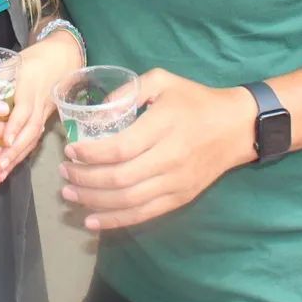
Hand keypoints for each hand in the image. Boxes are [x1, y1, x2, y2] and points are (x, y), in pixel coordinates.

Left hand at [0, 30, 82, 180]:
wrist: (63, 57)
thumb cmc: (35, 58)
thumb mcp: (14, 60)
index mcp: (30, 86)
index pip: (23, 110)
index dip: (15, 126)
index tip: (4, 140)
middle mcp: (38, 103)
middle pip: (29, 130)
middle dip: (15, 150)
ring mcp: (44, 113)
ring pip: (33, 138)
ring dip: (18, 157)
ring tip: (2, 174)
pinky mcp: (44, 119)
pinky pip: (35, 138)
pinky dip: (23, 153)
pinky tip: (11, 166)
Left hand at [60, 69, 257, 230]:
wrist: (237, 127)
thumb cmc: (196, 100)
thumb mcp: (163, 81)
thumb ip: (129, 90)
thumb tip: (99, 110)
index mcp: (163, 127)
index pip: (120, 148)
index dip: (91, 154)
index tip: (71, 150)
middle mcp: (170, 158)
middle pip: (119, 178)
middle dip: (85, 179)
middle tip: (64, 173)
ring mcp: (176, 183)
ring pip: (128, 200)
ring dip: (94, 201)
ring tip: (69, 194)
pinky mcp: (180, 198)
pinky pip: (143, 215)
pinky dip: (115, 221)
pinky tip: (92, 220)